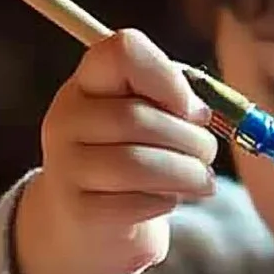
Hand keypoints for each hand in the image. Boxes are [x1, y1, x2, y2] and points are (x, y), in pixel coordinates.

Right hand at [15, 29, 217, 273]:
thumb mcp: (153, 119)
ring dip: (187, 174)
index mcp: (89, 82)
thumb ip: (177, 103)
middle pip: (138, 118)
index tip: (191, 110)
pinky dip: (164, 203)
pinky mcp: (77, 209)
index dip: (168, 79)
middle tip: (207, 156)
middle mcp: (67, 117)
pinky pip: (134, 203)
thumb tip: (202, 112)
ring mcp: (65, 165)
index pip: (122, 51)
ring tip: (201, 181)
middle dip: (191, 140)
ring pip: (138, 164)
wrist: (92, 222)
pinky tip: (166, 201)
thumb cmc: (136, 158)